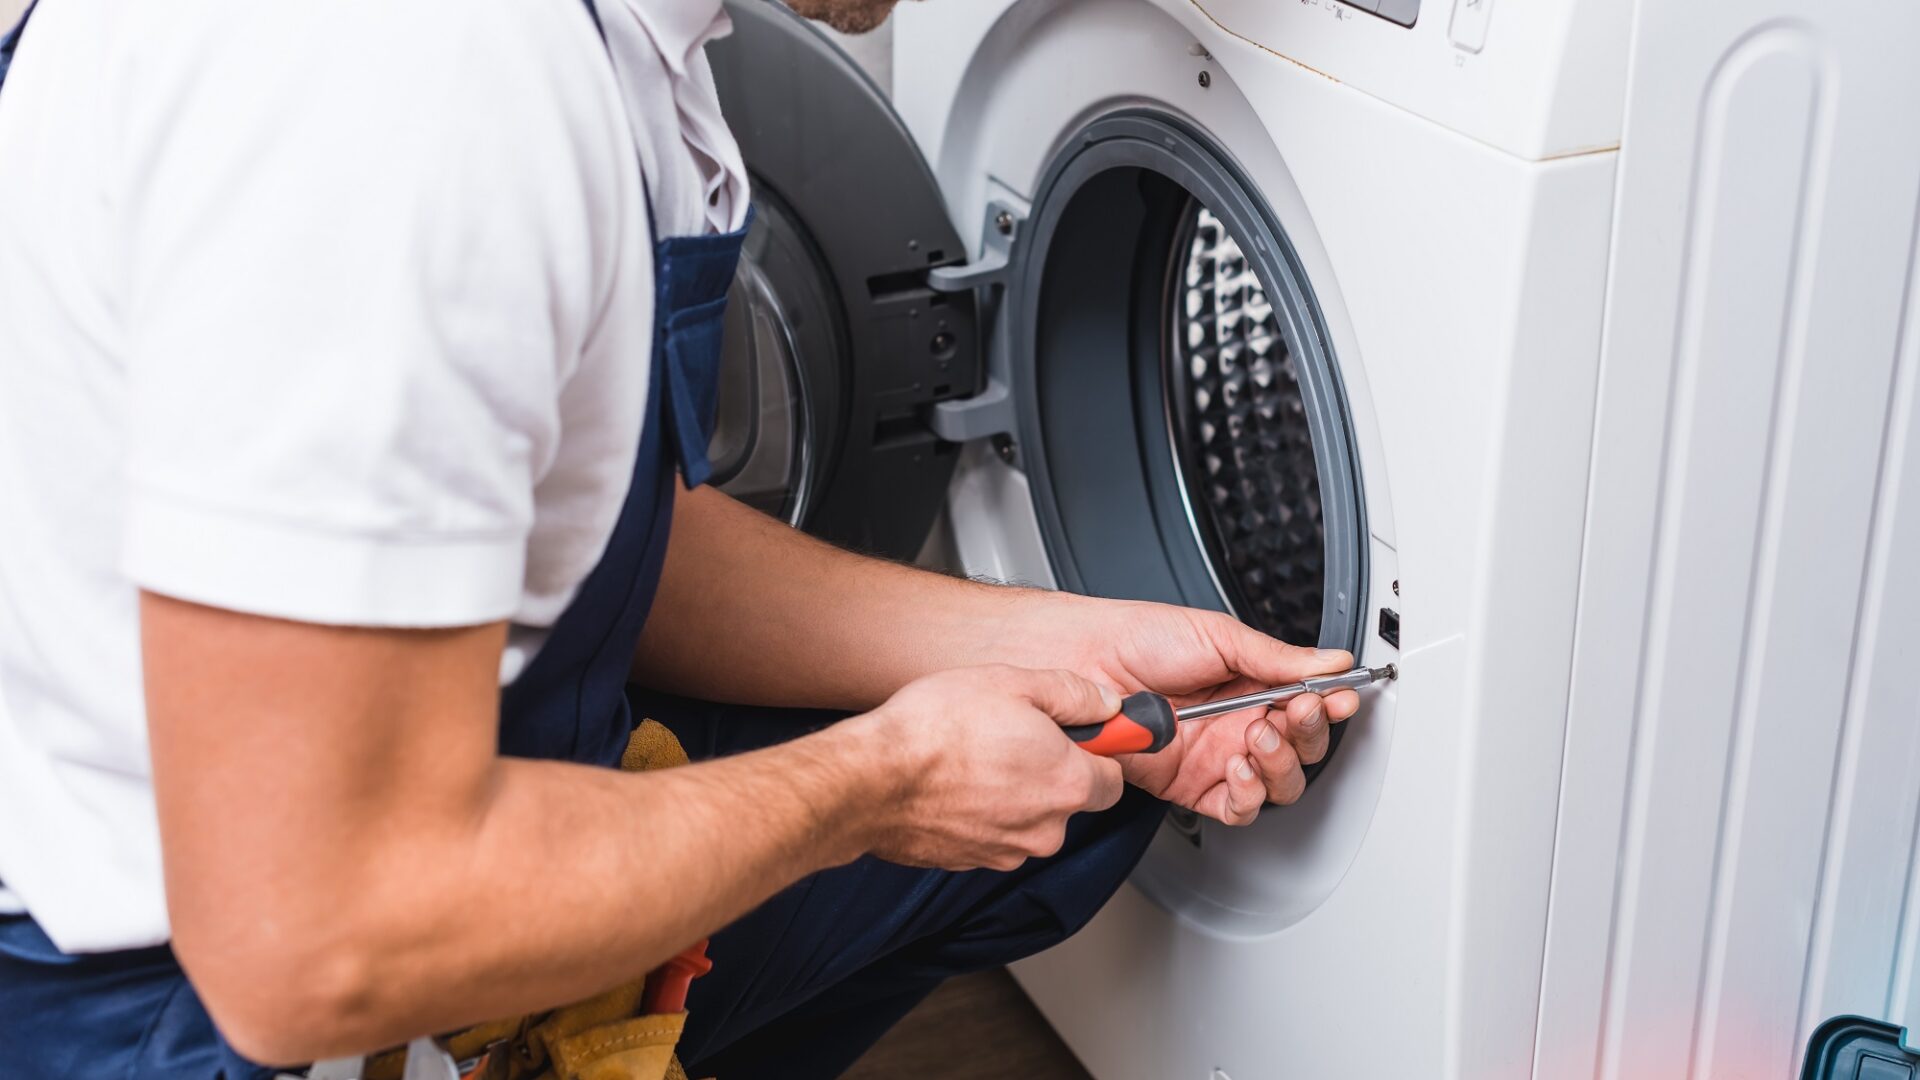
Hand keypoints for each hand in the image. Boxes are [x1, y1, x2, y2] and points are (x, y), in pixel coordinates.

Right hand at [846, 665, 1125, 871]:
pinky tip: (955, 781)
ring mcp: (1008, 851)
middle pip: (1070, 799)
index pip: (1114, 777)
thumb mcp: (1012, 683)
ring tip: (975, 755)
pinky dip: (982, 812)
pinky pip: (993, 833)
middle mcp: (1046, 827)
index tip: (1082, 734)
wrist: (873, 779)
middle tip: (1014, 735)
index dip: (1097, 751)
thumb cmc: (936, 730)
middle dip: (1051, 770)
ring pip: (1030, 818)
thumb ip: (1071, 694)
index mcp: (1068, 782)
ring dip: (1014, 792)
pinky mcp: (972, 862)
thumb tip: (1103, 703)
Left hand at [999, 594, 1361, 823]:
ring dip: (1279, 764)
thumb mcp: (1217, 635)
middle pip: (1300, 751)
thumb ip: (1276, 657)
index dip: (1329, 706)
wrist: (1085, 661)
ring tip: (1257, 734)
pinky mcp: (1189, 785)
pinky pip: (1234, 808)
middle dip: (1308, 735)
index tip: (1338, 698)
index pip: (1307, 706)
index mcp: (1250, 685)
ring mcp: (1215, 757)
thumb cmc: (1138, 639)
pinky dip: (1247, 795)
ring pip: (1275, 784)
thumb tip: (1331, 661)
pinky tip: (1238, 768)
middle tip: (1295, 712)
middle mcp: (1237, 724)